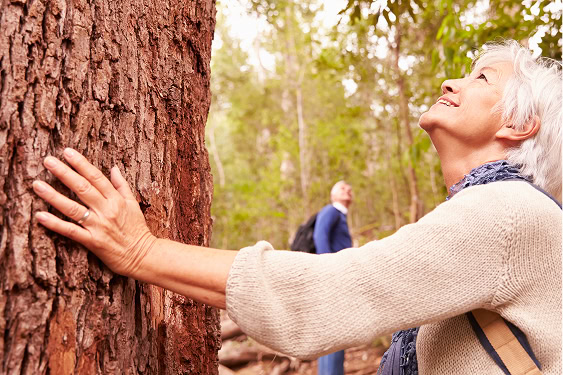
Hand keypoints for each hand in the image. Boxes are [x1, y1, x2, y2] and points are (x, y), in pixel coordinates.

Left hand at [33, 148, 155, 276]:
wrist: (143, 256)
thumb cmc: (138, 230)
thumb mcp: (134, 204)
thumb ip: (122, 186)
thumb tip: (114, 168)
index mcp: (117, 200)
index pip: (97, 177)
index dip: (81, 164)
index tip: (67, 152)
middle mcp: (107, 210)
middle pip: (83, 188)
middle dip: (65, 173)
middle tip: (48, 160)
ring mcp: (99, 226)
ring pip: (73, 208)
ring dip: (54, 196)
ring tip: (37, 184)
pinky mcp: (92, 242)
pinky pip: (71, 231)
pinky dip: (55, 224)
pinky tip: (40, 215)